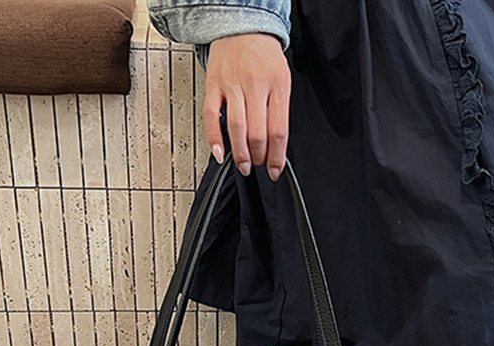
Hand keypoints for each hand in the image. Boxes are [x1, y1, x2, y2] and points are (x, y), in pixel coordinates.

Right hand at [204, 33, 290, 180]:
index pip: (278, 130)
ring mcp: (232, 85)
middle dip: (259, 157)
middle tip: (259, 165)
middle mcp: (255, 85)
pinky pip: (211, 115)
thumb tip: (275, 145)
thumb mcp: (282, 79)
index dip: (277, 156)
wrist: (242, 26)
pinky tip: (218, 153)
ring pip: (236, 128)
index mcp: (277, 85)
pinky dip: (214, 138)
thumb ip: (279, 110)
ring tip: (244, 165)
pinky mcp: (213, 85)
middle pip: (257, 133)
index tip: (275, 170)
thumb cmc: (264, 56)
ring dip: (240, 154)